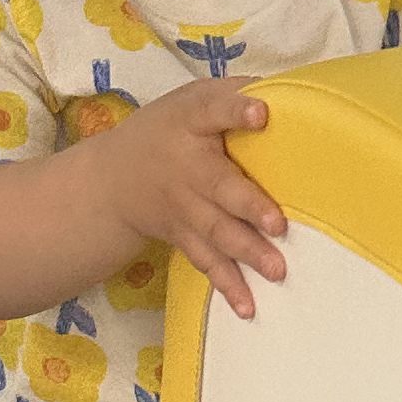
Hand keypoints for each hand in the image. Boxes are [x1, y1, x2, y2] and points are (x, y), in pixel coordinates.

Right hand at [96, 80, 284, 319]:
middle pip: (220, 187)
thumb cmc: (168, 131)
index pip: (212, 110)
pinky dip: (226, 285)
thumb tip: (290, 94)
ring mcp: (185, 209)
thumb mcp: (191, 101)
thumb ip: (234, 96)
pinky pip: (207, 262)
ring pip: (217, 232)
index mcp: (191, 123)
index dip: (236, 110)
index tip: (261, 114)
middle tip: (279, 225)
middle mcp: (187, 169)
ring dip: (247, 252)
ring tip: (277, 270)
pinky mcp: (185, 237)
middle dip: (249, 206)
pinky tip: (248, 307)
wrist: (111, 181)